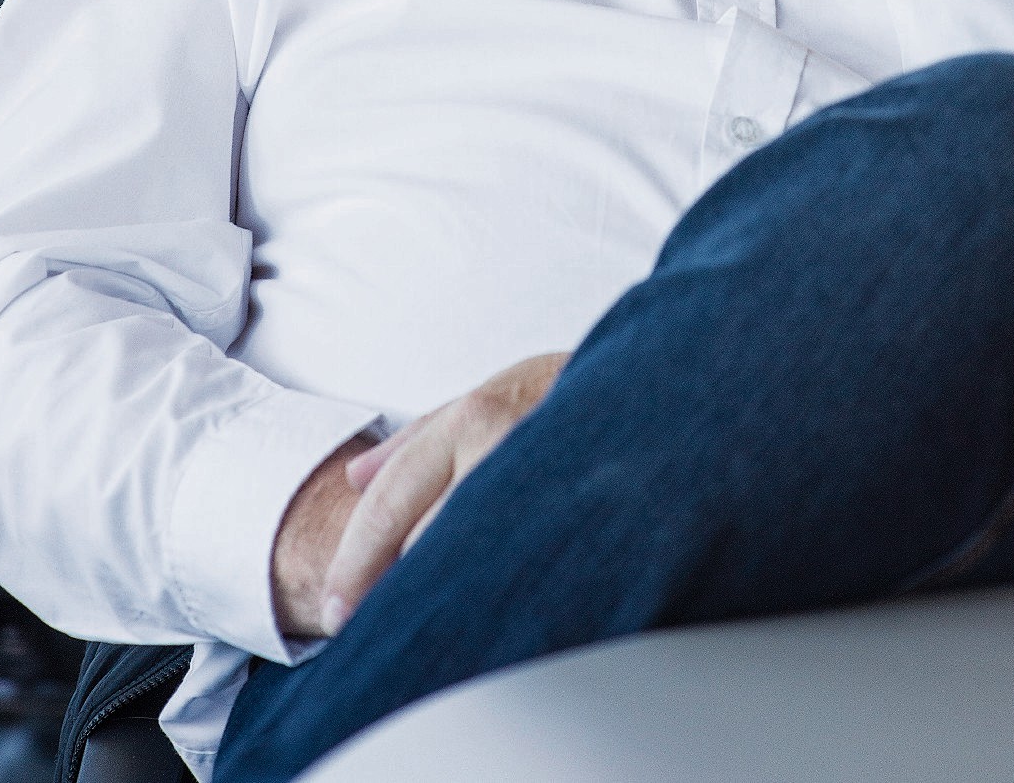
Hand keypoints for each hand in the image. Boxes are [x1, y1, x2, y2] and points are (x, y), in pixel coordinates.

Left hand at [272, 352, 567, 639]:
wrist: (676, 387)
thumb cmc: (576, 391)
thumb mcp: (497, 392)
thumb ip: (423, 435)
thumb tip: (353, 476)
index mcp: (480, 413)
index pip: (396, 495)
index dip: (358, 556)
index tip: (337, 607)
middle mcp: (510, 445)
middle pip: (429, 539)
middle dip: (393, 586)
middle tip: (366, 626)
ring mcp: (549, 482)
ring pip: (472, 559)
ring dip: (445, 593)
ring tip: (429, 620)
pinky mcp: (586, 523)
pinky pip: (525, 572)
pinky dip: (496, 593)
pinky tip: (489, 610)